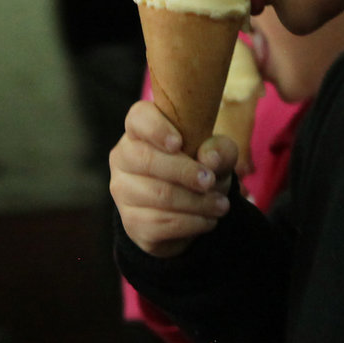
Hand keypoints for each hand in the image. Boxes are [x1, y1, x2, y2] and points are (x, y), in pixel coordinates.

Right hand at [109, 100, 237, 256]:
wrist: (190, 211)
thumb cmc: (200, 169)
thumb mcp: (218, 156)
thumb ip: (220, 150)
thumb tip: (209, 158)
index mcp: (140, 131)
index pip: (138, 119)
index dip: (156, 129)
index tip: (178, 142)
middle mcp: (123, 158)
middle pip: (146, 160)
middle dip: (183, 171)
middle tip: (210, 181)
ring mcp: (123, 191)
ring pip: (157, 195)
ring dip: (195, 202)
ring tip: (220, 205)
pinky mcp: (131, 222)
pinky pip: (160, 223)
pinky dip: (191, 223)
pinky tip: (207, 220)